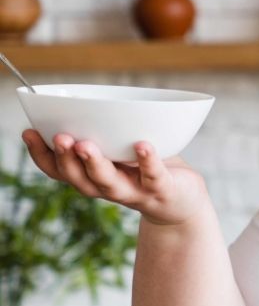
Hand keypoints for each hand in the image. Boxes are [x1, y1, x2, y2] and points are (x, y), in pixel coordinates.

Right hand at [22, 129, 209, 226]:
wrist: (183, 203)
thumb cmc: (147, 170)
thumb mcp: (121, 152)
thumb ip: (105, 135)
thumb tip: (82, 102)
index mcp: (93, 177)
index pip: (59, 170)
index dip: (41, 154)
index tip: (29, 132)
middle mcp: (108, 188)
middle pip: (79, 178)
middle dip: (65, 158)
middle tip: (59, 136)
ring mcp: (134, 191)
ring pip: (108, 182)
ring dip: (95, 164)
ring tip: (86, 145)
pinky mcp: (162, 190)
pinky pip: (153, 176)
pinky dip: (147, 160)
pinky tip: (142, 145)